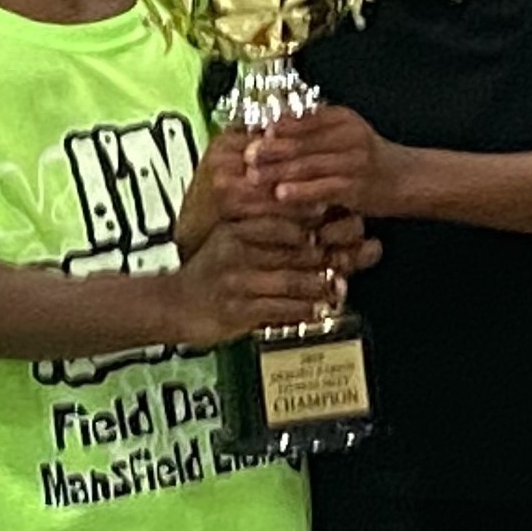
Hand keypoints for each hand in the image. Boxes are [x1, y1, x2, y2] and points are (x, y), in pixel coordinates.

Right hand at [167, 210, 340, 346]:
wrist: (174, 305)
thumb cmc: (210, 274)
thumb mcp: (232, 242)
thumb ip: (268, 233)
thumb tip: (316, 230)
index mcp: (236, 228)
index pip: (287, 220)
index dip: (322, 222)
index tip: (350, 222)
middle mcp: (236, 250)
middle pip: (295, 249)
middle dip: (331, 253)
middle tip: (357, 254)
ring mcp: (237, 280)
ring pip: (292, 280)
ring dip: (321, 285)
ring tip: (339, 286)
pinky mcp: (237, 309)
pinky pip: (280, 309)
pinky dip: (304, 310)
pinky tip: (318, 309)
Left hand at [243, 105, 387, 220]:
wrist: (405, 179)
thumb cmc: (365, 158)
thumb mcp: (342, 134)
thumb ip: (312, 129)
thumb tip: (267, 128)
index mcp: (342, 118)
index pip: (302, 120)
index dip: (275, 128)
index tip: (250, 134)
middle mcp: (348, 136)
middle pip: (301, 142)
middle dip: (270, 150)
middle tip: (245, 157)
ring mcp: (353, 162)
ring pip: (308, 165)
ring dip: (278, 172)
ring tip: (253, 177)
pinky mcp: (356, 188)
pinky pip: (323, 188)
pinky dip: (300, 191)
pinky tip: (281, 195)